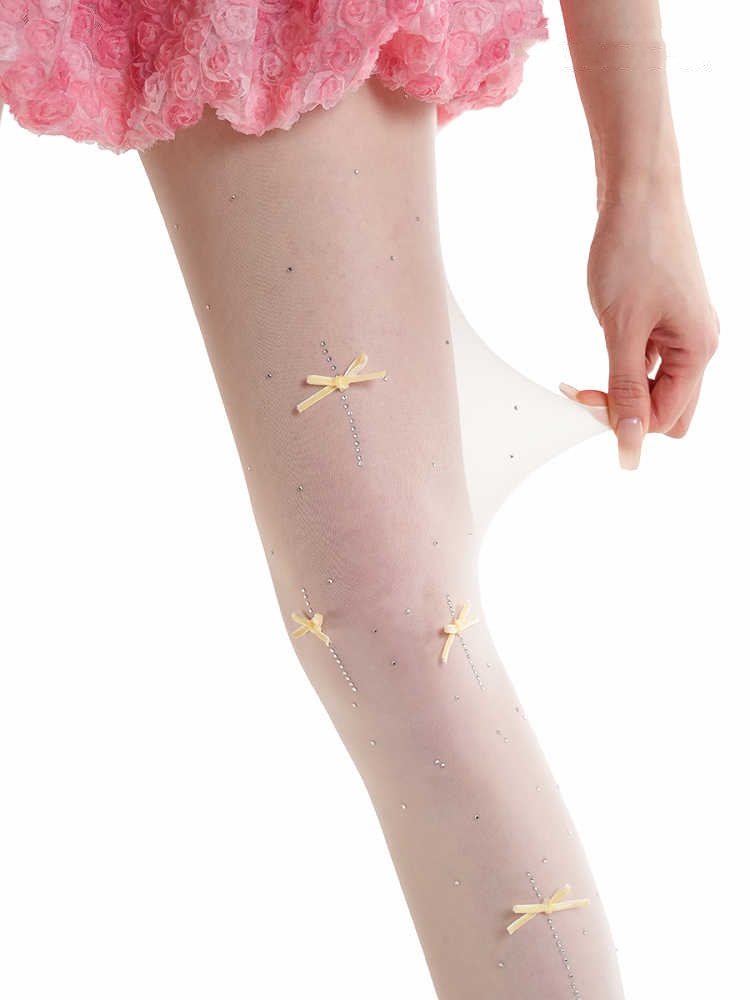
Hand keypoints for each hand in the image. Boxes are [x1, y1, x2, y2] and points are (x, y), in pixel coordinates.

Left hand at [560, 193, 719, 468]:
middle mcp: (699, 345)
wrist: (638, 193)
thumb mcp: (622, 329)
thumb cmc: (634, 250)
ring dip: (622, 389)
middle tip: (587, 389)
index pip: (665, 419)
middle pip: (668, 412)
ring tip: (585, 373)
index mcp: (698, 351)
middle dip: (628, 412)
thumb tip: (630, 442)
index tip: (586, 399)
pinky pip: (651, 363)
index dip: (624, 421)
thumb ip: (626, 390)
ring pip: (657, 388)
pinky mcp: (669, 319)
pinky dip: (624, 366)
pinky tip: (603, 348)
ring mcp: (685, 331)